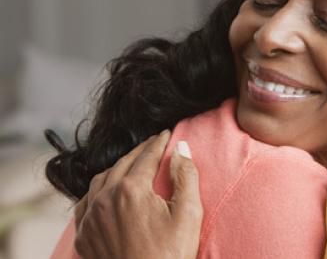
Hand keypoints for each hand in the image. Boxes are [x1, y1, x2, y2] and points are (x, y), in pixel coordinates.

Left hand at [74, 130, 202, 258]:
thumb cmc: (170, 256)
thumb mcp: (188, 214)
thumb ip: (186, 176)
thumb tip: (182, 148)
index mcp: (131, 190)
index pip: (147, 156)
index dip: (159, 143)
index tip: (167, 134)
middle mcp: (105, 199)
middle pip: (123, 163)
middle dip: (141, 151)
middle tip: (154, 145)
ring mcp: (91, 218)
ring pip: (101, 180)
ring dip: (118, 167)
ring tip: (133, 164)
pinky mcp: (84, 236)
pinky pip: (86, 203)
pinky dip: (98, 191)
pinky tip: (106, 191)